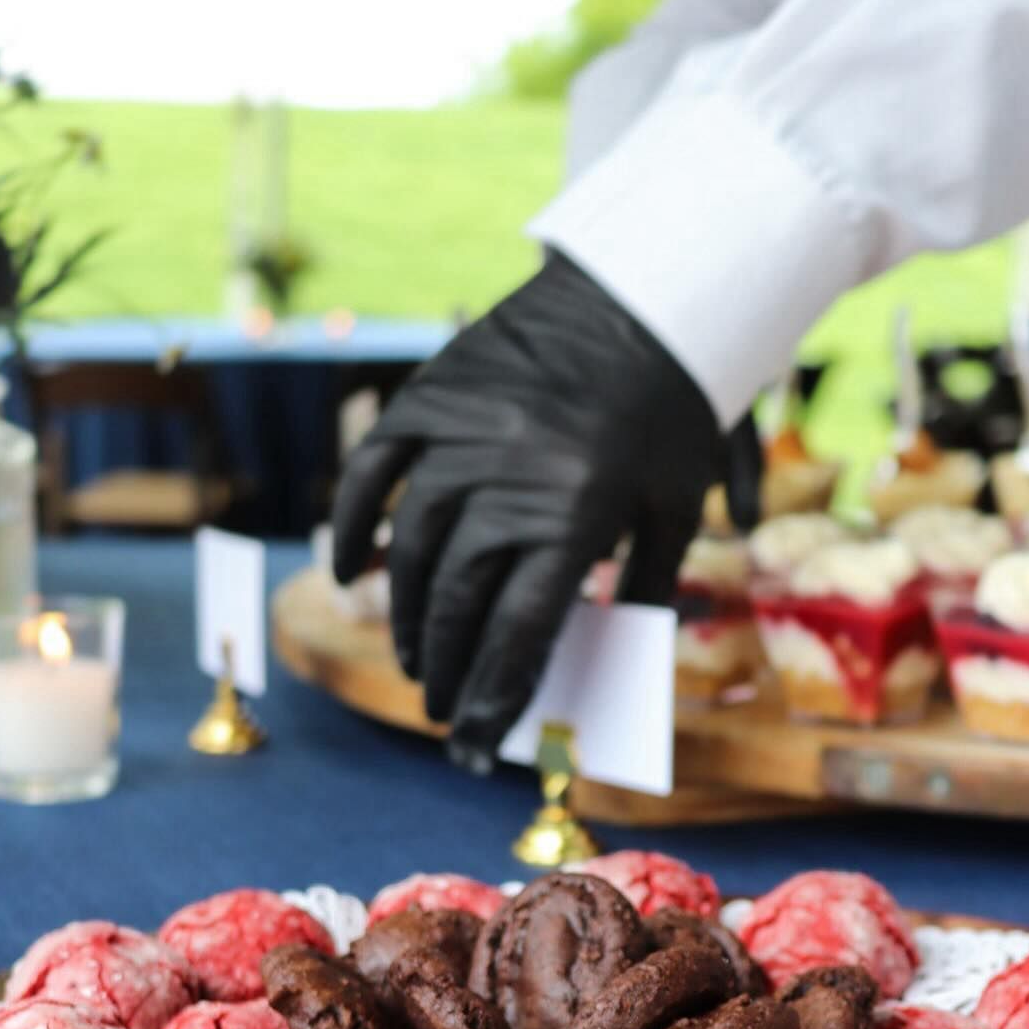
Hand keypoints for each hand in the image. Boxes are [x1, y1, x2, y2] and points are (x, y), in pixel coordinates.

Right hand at [333, 254, 757, 771]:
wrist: (644, 286)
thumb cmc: (675, 403)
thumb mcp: (678, 502)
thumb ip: (645, 585)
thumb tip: (608, 659)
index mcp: (576, 512)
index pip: (520, 630)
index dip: (493, 695)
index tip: (474, 742)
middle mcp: (508, 479)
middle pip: (458, 602)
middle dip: (446, 670)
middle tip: (442, 710)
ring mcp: (460, 435)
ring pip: (409, 549)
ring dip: (404, 616)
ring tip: (414, 658)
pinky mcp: (429, 396)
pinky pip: (374, 472)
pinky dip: (356, 524)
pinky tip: (350, 570)